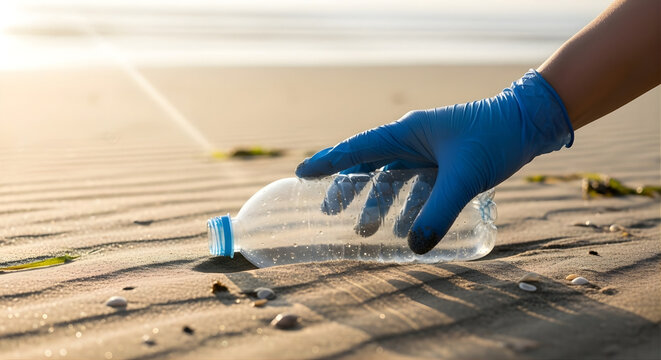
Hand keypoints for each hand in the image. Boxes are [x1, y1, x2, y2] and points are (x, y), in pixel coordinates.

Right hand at [296, 70, 573, 253]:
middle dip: (349, 189)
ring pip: (392, 179)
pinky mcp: (443, 164)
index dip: (328, 161)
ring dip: (379, 205)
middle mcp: (413, 139)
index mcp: (408, 131)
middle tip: (330, 213)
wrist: (529, 125)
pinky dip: (409, 207)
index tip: (301, 173)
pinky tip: (406, 229)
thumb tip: (415, 248)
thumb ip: (439, 213)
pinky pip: (417, 187)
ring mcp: (428, 152)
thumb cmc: (495, 138)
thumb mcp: (465, 177)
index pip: (358, 147)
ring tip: (366, 231)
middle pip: (369, 165)